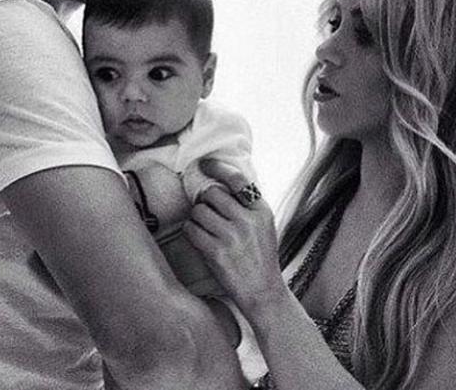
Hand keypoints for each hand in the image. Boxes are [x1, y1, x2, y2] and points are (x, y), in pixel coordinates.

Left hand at [183, 159, 284, 317]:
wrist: (263, 291)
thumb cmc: (260, 257)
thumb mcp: (264, 226)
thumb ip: (247, 206)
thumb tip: (219, 183)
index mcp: (261, 211)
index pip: (237, 180)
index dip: (217, 168)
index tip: (204, 164)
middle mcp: (247, 220)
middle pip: (212, 193)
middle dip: (204, 200)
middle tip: (206, 210)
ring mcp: (232, 236)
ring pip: (199, 211)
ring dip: (196, 218)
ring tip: (205, 228)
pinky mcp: (217, 252)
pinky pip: (191, 230)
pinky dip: (191, 232)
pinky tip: (198, 238)